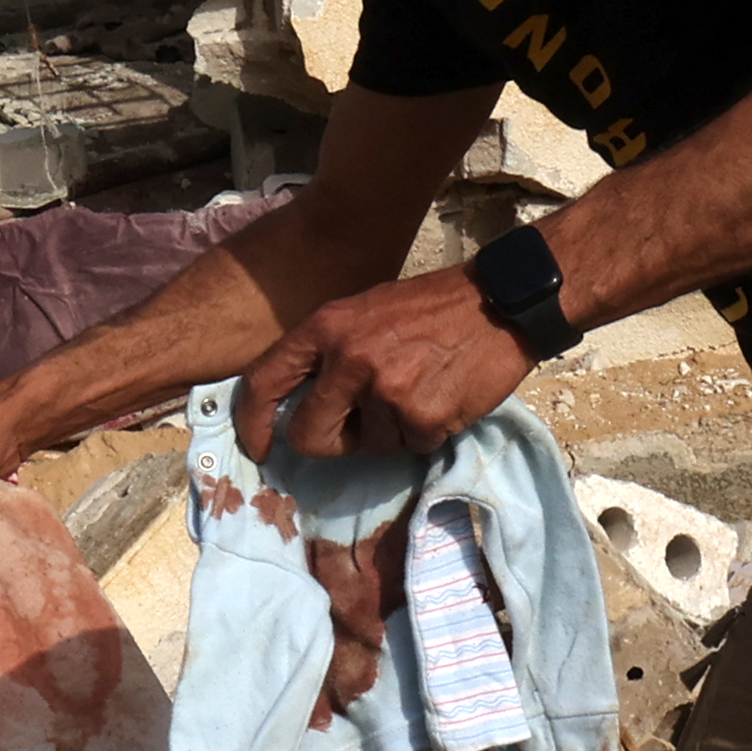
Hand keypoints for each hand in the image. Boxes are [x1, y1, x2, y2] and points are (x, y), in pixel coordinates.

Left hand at [235, 267, 533, 462]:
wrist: (498, 303)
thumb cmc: (428, 308)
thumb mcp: (363, 312)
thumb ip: (327, 353)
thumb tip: (296, 405)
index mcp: (326, 327)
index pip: (263, 381)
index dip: (253, 422)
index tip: (261, 446)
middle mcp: (349, 359)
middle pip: (308, 436)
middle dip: (330, 443)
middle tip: (357, 429)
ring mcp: (385, 390)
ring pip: (368, 446)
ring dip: (390, 432)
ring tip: (417, 390)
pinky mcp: (421, 416)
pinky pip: (409, 447)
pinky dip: (424, 433)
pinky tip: (441, 398)